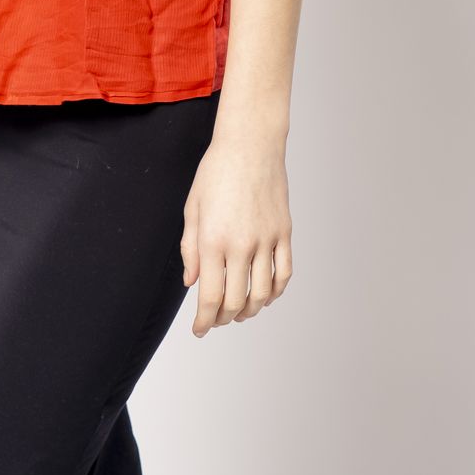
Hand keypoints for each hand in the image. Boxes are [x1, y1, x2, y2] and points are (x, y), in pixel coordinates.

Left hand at [180, 131, 293, 333]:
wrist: (250, 145)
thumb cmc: (216, 172)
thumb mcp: (192, 209)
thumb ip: (190, 249)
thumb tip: (191, 281)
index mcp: (213, 241)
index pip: (209, 296)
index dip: (204, 321)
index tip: (199, 329)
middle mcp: (241, 245)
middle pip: (236, 301)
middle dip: (223, 318)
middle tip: (216, 320)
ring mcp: (267, 240)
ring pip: (263, 293)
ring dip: (251, 310)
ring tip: (240, 311)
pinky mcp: (285, 233)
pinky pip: (284, 273)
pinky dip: (276, 292)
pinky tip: (266, 294)